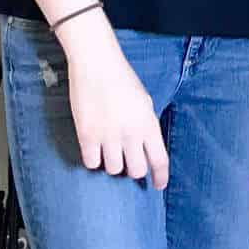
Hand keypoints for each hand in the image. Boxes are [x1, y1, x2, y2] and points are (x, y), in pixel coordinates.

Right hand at [59, 20, 168, 183]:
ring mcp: (108, 135)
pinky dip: (93, 159)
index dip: (160, 177)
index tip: (158, 185)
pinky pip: (91, 162)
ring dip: (112, 163)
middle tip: (126, 160)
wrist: (96, 63)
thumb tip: (145, 149)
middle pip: (136, 170)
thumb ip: (146, 126)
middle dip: (133, 169)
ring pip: (114, 169)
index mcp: (148, 124)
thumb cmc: (122, 79)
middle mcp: (131, 133)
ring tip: (108, 149)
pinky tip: (93, 148)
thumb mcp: (144, 102)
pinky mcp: (87, 134)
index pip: (159, 160)